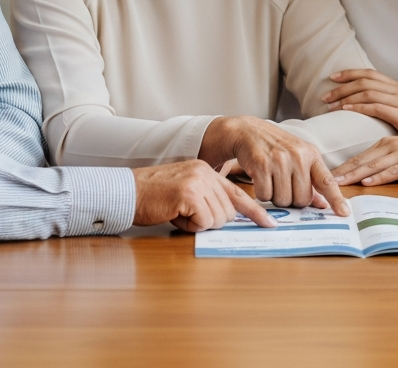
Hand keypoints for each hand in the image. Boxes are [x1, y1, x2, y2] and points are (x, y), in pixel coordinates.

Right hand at [131, 159, 275, 230]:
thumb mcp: (186, 193)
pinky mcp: (189, 194)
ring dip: (199, 224)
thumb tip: (227, 218)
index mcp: (207, 172)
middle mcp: (206, 173)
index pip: (237, 193)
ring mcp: (198, 182)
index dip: (254, 211)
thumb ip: (207, 200)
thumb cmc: (154, 198)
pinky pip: (204, 221)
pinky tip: (176, 215)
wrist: (128, 192)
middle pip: (229, 211)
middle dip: (211, 221)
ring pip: (218, 218)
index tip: (269, 223)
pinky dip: (191, 226)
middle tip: (187, 215)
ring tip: (179, 213)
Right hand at [200, 116, 349, 215]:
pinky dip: (262, 194)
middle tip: (284, 185)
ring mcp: (279, 160)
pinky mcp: (261, 164)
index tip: (344, 213)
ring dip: (275, 197)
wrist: (248, 131)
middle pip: (301, 200)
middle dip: (291, 200)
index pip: (326, 181)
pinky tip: (261, 179)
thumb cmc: (277, 147)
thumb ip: (311, 181)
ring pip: (282, 200)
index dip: (336, 198)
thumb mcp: (298, 158)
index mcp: (311, 154)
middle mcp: (298, 156)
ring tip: (272, 179)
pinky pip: (265, 196)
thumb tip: (324, 204)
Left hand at [322, 69, 397, 134]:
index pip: (370, 73)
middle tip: (325, 96)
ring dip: (346, 98)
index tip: (332, 78)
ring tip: (331, 107)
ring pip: (368, 92)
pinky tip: (347, 110)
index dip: (350, 73)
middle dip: (343, 86)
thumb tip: (363, 105)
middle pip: (366, 80)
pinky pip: (376, 107)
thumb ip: (385, 106)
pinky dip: (359, 107)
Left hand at [332, 130, 397, 185]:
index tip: (326, 175)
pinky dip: (380, 177)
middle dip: (343, 171)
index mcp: (387, 143)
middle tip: (324, 180)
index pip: (360, 156)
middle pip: (362, 160)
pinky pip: (393, 171)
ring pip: (373, 165)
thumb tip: (368, 174)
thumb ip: (386, 160)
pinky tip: (368, 182)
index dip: (343, 166)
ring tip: (338, 182)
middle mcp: (391, 146)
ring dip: (355, 174)